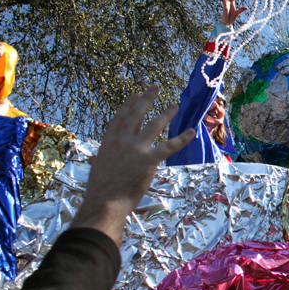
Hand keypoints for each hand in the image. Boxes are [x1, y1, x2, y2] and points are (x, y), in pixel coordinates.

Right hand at [71, 85, 194, 244]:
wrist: (104, 203)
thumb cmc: (100, 191)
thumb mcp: (98, 168)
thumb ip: (102, 160)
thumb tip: (97, 159)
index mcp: (109, 142)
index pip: (120, 118)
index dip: (129, 105)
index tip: (136, 94)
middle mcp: (122, 141)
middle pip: (137, 114)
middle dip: (147, 99)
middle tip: (155, 87)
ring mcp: (136, 149)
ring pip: (154, 126)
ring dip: (166, 114)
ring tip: (175, 105)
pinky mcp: (149, 160)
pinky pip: (169, 146)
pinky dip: (182, 139)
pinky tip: (191, 132)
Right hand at [220, 0, 247, 26]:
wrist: (227, 23)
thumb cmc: (231, 18)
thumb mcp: (237, 13)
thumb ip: (241, 9)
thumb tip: (247, 7)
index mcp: (232, 4)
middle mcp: (228, 3)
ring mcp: (226, 5)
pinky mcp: (225, 9)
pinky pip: (224, 3)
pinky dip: (225, 0)